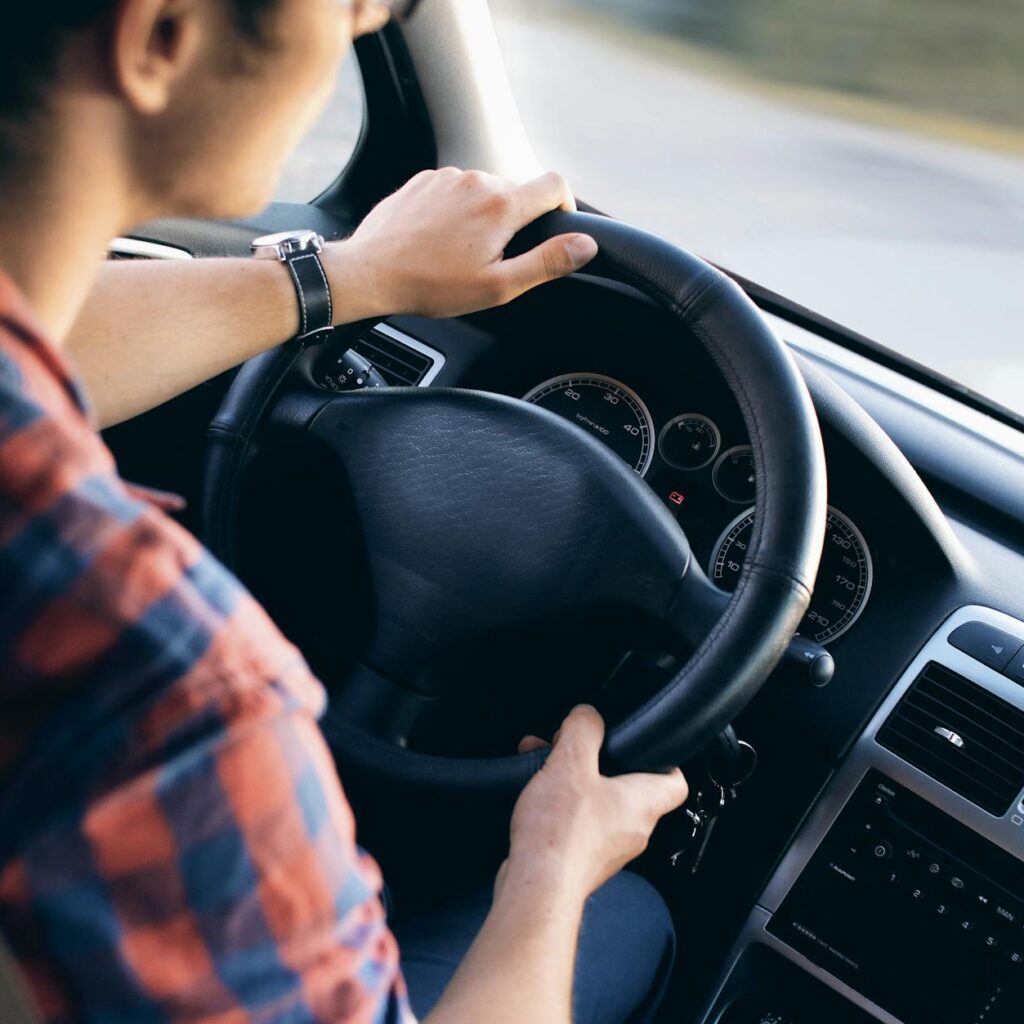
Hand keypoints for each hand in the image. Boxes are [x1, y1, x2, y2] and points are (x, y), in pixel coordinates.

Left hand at [327, 168, 598, 319]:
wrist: (370, 272)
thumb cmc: (431, 285)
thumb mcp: (497, 286)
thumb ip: (546, 263)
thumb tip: (585, 246)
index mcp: (502, 205)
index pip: (555, 185)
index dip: (564, 206)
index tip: (555, 228)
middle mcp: (477, 180)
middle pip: (517, 190)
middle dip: (516, 221)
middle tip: (495, 258)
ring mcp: (447, 176)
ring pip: (484, 190)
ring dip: (484, 216)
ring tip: (462, 253)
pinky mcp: (423, 180)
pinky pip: (454, 190)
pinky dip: (456, 211)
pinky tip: (439, 240)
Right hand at [503, 706, 687, 904]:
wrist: (536, 889)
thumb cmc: (560, 834)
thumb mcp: (571, 763)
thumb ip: (583, 730)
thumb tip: (587, 715)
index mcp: (642, 803)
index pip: (675, 781)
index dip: (664, 759)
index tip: (645, 745)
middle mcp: (633, 830)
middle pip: (629, 789)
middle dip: (599, 764)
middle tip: (576, 749)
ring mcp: (608, 850)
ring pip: (599, 805)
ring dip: (574, 783)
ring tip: (545, 767)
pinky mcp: (582, 862)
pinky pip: (578, 826)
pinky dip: (560, 807)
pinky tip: (535, 798)